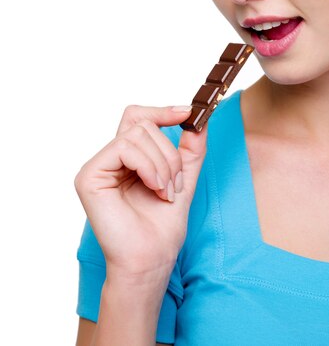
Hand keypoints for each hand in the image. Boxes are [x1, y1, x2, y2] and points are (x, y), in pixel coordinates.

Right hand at [74, 105, 207, 276]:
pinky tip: (153, 188)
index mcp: (129, 158)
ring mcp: (98, 166)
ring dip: (162, 163)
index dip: (162, 111)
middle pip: (142, 123)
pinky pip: (124, 148)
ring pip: (137, 134)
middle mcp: (111, 159)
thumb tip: (198, 120)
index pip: (138, 117)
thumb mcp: (184, 178)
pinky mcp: (89, 175)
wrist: (151, 258)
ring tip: (165, 191)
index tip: (187, 113)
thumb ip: (190, 150)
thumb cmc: (162, 227)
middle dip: (169, 152)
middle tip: (175, 182)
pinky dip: (148, 166)